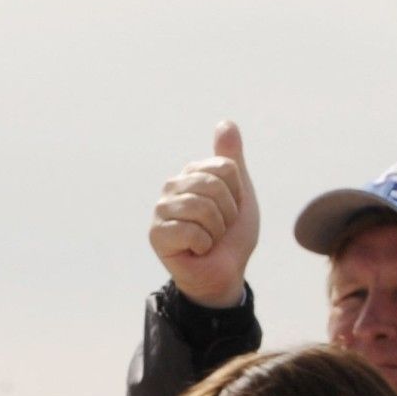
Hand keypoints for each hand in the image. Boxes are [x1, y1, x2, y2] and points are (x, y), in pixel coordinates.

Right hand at [148, 120, 259, 308]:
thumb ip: (232, 159)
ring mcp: (161, 209)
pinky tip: (196, 250)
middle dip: (227, 214)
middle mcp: (172, 186)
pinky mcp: (156, 234)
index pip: (226, 168)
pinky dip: (203, 245)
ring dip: (216, 231)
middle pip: (214, 186)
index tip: (230, 210)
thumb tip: (226, 122)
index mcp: (192, 173)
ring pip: (202, 208)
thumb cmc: (231, 236)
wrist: (225, 273)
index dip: (237, 194)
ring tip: (208, 239)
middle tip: (219, 228)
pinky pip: (190, 230)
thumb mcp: (240, 194)